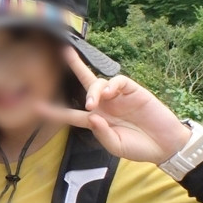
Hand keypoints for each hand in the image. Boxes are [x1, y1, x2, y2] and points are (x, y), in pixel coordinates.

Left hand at [37, 46, 191, 163]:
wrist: (165, 145)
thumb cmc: (139, 147)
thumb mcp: (116, 146)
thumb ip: (102, 134)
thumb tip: (93, 116)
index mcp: (97, 120)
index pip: (72, 114)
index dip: (55, 112)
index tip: (37, 107)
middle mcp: (105, 105)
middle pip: (85, 82)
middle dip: (75, 66)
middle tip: (64, 55)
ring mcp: (118, 97)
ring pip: (99, 82)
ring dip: (93, 90)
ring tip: (94, 102)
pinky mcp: (133, 90)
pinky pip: (118, 81)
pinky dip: (111, 85)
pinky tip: (109, 93)